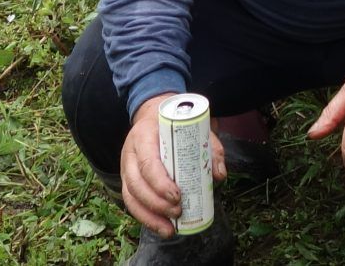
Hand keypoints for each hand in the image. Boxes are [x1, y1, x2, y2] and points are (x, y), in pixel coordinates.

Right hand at [119, 93, 227, 238]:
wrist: (153, 114)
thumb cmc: (174, 124)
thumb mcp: (193, 127)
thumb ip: (210, 148)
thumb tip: (219, 175)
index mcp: (144, 136)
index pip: (147, 162)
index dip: (160, 182)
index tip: (177, 195)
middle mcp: (130, 153)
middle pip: (136, 184)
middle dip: (157, 203)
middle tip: (178, 211)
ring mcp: (125, 168)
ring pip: (130, 197)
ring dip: (150, 216)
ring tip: (170, 228)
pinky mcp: (127, 181)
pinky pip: (131, 203)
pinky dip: (145, 218)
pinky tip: (161, 227)